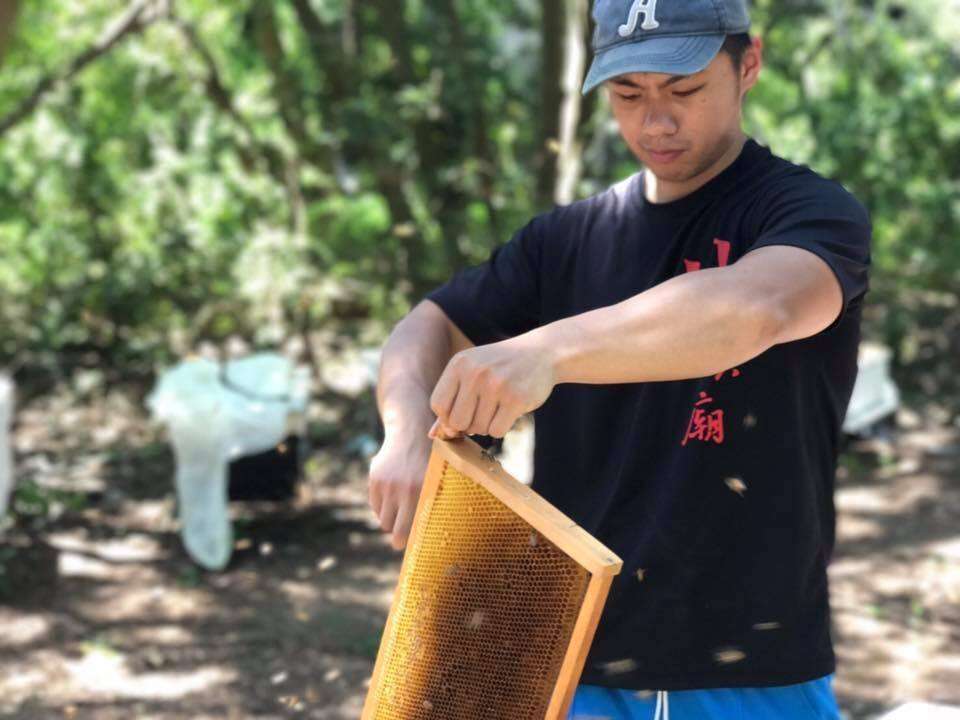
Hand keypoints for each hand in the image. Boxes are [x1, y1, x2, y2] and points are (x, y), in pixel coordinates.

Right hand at [367, 430, 430, 550]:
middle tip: (401, 540)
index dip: (412, 542)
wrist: (412, 433)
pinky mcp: (375, 480)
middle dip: (398, 538)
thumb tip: (437, 537)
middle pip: (394, 531)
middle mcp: (404, 490)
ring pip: (384, 520)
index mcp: (424, 493)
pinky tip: (392, 493)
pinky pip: (376, 506)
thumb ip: (434, 504)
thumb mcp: (439, 480)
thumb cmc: (432, 463)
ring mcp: (387, 486)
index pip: (413, 530)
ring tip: (401, 508)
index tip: (414, 550)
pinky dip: (383, 506)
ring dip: (391, 520)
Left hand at [428, 337, 555, 438]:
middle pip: (457, 421)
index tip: (461, 415)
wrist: (541, 353)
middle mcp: (475, 373)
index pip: (438, 405)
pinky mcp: (516, 399)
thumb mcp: (472, 373)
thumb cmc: (500, 367)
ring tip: (498, 407)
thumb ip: (451, 401)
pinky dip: (501, 427)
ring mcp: (496, 385)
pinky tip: (509, 411)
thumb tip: (433, 435)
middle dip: (468, 424)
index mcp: (459, 364)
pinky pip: (497, 431)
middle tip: (482, 413)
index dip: (447, 418)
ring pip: (478, 428)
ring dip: (487, 425)